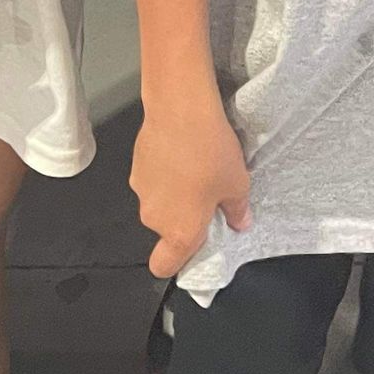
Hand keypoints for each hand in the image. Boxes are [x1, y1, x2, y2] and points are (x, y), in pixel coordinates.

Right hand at [130, 97, 251, 279]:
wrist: (180, 107)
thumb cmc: (211, 153)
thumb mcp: (238, 184)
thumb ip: (238, 211)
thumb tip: (239, 223)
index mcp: (179, 232)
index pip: (164, 266)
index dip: (178, 260)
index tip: (197, 242)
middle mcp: (154, 217)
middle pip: (166, 229)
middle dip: (184, 215)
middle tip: (207, 192)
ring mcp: (140, 189)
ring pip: (158, 201)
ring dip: (172, 191)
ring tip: (193, 164)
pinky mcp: (134, 163)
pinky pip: (151, 177)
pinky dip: (162, 170)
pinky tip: (179, 148)